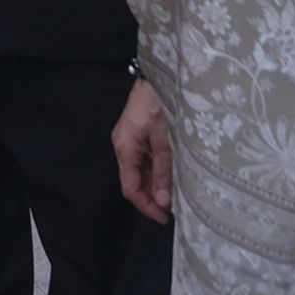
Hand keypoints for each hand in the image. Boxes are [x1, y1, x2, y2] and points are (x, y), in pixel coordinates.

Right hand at [112, 79, 173, 223]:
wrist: (152, 76)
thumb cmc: (156, 103)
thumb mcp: (163, 138)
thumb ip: (162, 169)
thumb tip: (163, 201)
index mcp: (125, 148)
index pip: (130, 188)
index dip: (146, 206)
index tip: (164, 218)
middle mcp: (122, 148)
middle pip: (133, 182)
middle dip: (150, 199)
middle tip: (172, 212)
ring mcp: (127, 142)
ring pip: (138, 173)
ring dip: (153, 187)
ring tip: (172, 198)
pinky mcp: (135, 138)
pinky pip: (142, 162)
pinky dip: (153, 174)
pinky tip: (167, 179)